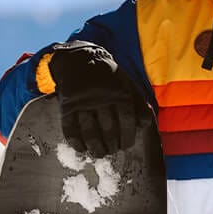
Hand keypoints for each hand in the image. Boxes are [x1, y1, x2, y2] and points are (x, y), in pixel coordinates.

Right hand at [47, 41, 148, 157]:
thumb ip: (139, 104)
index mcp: (119, 92)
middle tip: (112, 150)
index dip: (127, 137)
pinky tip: (82, 149)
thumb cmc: (109, 78)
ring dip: (95, 147)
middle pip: (108, 129)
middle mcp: (101, 97)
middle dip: (112, 145)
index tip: (125, 146)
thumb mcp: (128, 85)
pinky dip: (76, 142)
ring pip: (90, 132)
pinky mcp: (67, 105)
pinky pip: (70, 128)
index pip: (127, 120)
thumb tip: (145, 125)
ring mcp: (83, 102)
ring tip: (99, 153)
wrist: (80, 60)